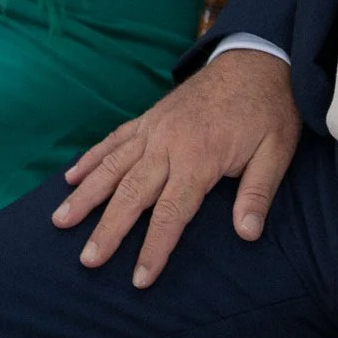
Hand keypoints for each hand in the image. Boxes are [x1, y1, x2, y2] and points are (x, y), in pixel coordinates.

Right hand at [53, 47, 298, 284]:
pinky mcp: (150, 117)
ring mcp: (155, 128)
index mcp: (199, 156)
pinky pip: (114, 139)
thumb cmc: (269, 109)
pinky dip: (91, 158)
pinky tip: (71, 176)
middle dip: (108, 229)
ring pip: (112, 165)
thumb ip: (258, 192)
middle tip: (87, 260)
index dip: (155, 247)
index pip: (172, 212)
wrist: (257, 58)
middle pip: (132, 193)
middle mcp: (168, 143)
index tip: (140, 279)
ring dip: (86, 194)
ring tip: (59, 221)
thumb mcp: (277, 150)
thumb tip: (248, 234)